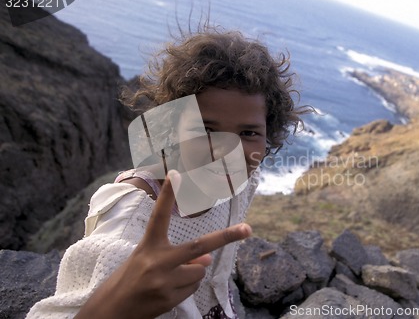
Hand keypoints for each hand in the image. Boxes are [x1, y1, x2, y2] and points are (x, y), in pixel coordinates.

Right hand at [75, 171, 251, 318]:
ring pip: (199, 270)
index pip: (159, 216)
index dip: (167, 195)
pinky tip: (167, 290)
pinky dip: (187, 286)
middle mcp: (157, 261)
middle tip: (247, 229)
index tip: (176, 174)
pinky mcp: (169, 299)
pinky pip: (193, 288)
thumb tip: (208, 258)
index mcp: (147, 246)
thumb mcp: (146, 261)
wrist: (110, 312)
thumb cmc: (127, 281)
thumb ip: (176, 256)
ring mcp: (164, 282)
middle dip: (226, 237)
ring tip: (169, 278)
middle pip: (199, 246)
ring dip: (194, 272)